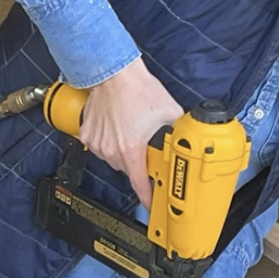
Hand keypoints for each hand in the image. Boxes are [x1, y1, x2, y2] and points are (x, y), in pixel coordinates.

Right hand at [78, 57, 183, 207]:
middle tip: (145, 149)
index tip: (150, 204)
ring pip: (113, 159)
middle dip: (138, 163)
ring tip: (130, 132)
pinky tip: (116, 128)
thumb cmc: (137, 89)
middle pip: (127, 169)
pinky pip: (99, 147)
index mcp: (131, 149)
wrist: (114, 73)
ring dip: (123, 152)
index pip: (138, 183)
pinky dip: (107, 142)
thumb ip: (179, 131)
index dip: (146, 197)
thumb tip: (190, 139)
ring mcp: (98, 142)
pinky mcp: (88, 134)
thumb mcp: (169, 111)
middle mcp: (111, 149)